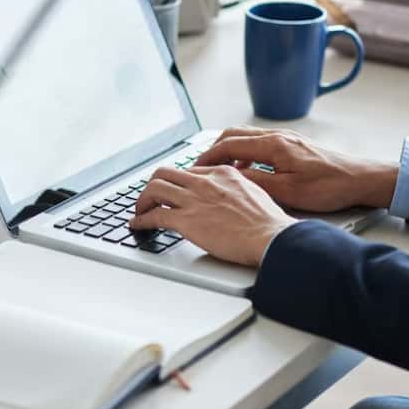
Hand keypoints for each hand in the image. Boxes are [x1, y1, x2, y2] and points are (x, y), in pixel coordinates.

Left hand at [129, 165, 296, 266]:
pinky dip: (141, 220)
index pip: (189, 171)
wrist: (271, 237)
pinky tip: (137, 224)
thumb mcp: (254, 193)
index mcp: (222, 173)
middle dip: (153, 185)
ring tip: (140, 210)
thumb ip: (236, 189)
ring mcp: (194, 200)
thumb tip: (229, 197)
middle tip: (151, 197)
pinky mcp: (186, 221)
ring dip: (142, 200)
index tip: (172, 190)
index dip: (177, 182)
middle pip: (165, 173)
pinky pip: (154, 216)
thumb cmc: (268, 223)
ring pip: (154, 189)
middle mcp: (204, 182)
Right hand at [194, 127, 398, 212]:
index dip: (207, 156)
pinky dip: (245, 153)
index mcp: (273, 145)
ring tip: (220, 170)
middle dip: (213, 149)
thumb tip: (232, 176)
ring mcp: (286, 138)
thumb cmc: (330, 186)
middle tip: (201, 166)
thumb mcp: (288, 190)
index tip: (195, 168)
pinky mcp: (293, 144)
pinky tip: (248, 170)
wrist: (361, 179)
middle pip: (234, 134)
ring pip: (246, 137)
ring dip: (229, 151)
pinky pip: (259, 143)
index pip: (229, 144)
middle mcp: (278, 136)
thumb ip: (256, 181)